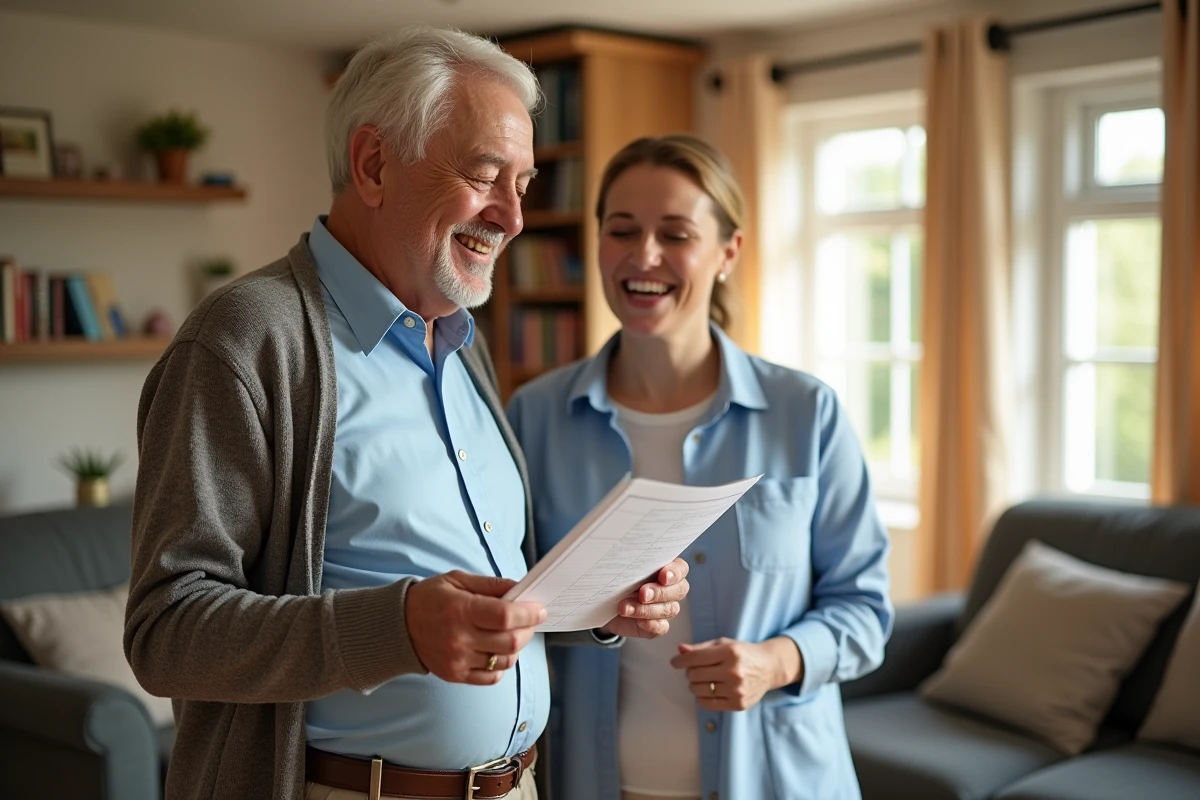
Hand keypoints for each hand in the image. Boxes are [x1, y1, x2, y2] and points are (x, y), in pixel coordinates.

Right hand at [405, 570, 545, 685]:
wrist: (397, 626)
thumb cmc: (430, 598)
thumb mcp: (458, 580)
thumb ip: (491, 585)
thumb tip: (521, 589)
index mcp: (461, 610)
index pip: (506, 617)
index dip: (528, 613)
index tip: (540, 609)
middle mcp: (460, 639)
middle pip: (511, 641)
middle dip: (528, 630)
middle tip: (530, 620)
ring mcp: (458, 661)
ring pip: (505, 661)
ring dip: (517, 647)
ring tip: (512, 634)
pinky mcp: (455, 675)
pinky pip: (492, 677)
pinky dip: (502, 665)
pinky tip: (497, 651)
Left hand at [597, 557, 689, 639]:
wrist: (604, 603)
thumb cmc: (618, 580)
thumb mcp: (623, 568)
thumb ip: (632, 564)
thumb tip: (628, 556)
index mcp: (666, 569)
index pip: (680, 569)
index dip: (674, 573)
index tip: (663, 576)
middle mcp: (670, 588)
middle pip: (679, 590)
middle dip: (660, 592)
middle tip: (642, 594)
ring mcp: (665, 608)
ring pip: (669, 609)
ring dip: (647, 609)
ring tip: (626, 607)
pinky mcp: (657, 625)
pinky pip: (662, 627)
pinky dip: (651, 624)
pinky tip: (639, 622)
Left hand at [670, 636, 803, 710]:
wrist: (769, 668)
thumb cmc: (743, 653)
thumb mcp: (724, 644)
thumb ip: (701, 648)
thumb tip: (680, 650)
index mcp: (730, 652)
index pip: (695, 658)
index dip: (680, 660)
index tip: (675, 662)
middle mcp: (734, 672)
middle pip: (694, 674)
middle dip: (690, 671)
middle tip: (696, 669)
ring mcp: (736, 690)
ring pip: (698, 690)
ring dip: (695, 684)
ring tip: (704, 678)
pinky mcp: (738, 704)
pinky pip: (707, 704)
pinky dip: (702, 697)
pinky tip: (708, 689)